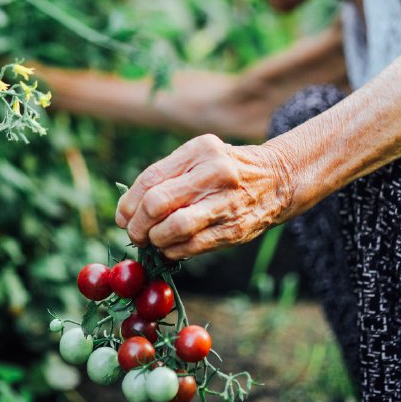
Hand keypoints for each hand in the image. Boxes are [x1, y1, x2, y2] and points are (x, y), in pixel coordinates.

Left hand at [115, 133, 293, 259]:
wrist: (277, 179)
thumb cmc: (225, 169)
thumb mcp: (199, 157)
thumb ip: (166, 176)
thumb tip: (127, 210)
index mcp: (200, 150)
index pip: (150, 179)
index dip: (129, 203)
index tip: (123, 216)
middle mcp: (214, 173)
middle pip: (156, 203)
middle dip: (137, 225)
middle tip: (135, 233)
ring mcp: (226, 202)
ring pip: (173, 228)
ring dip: (154, 240)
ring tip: (152, 241)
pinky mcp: (234, 229)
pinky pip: (192, 246)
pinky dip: (173, 251)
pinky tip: (170, 248)